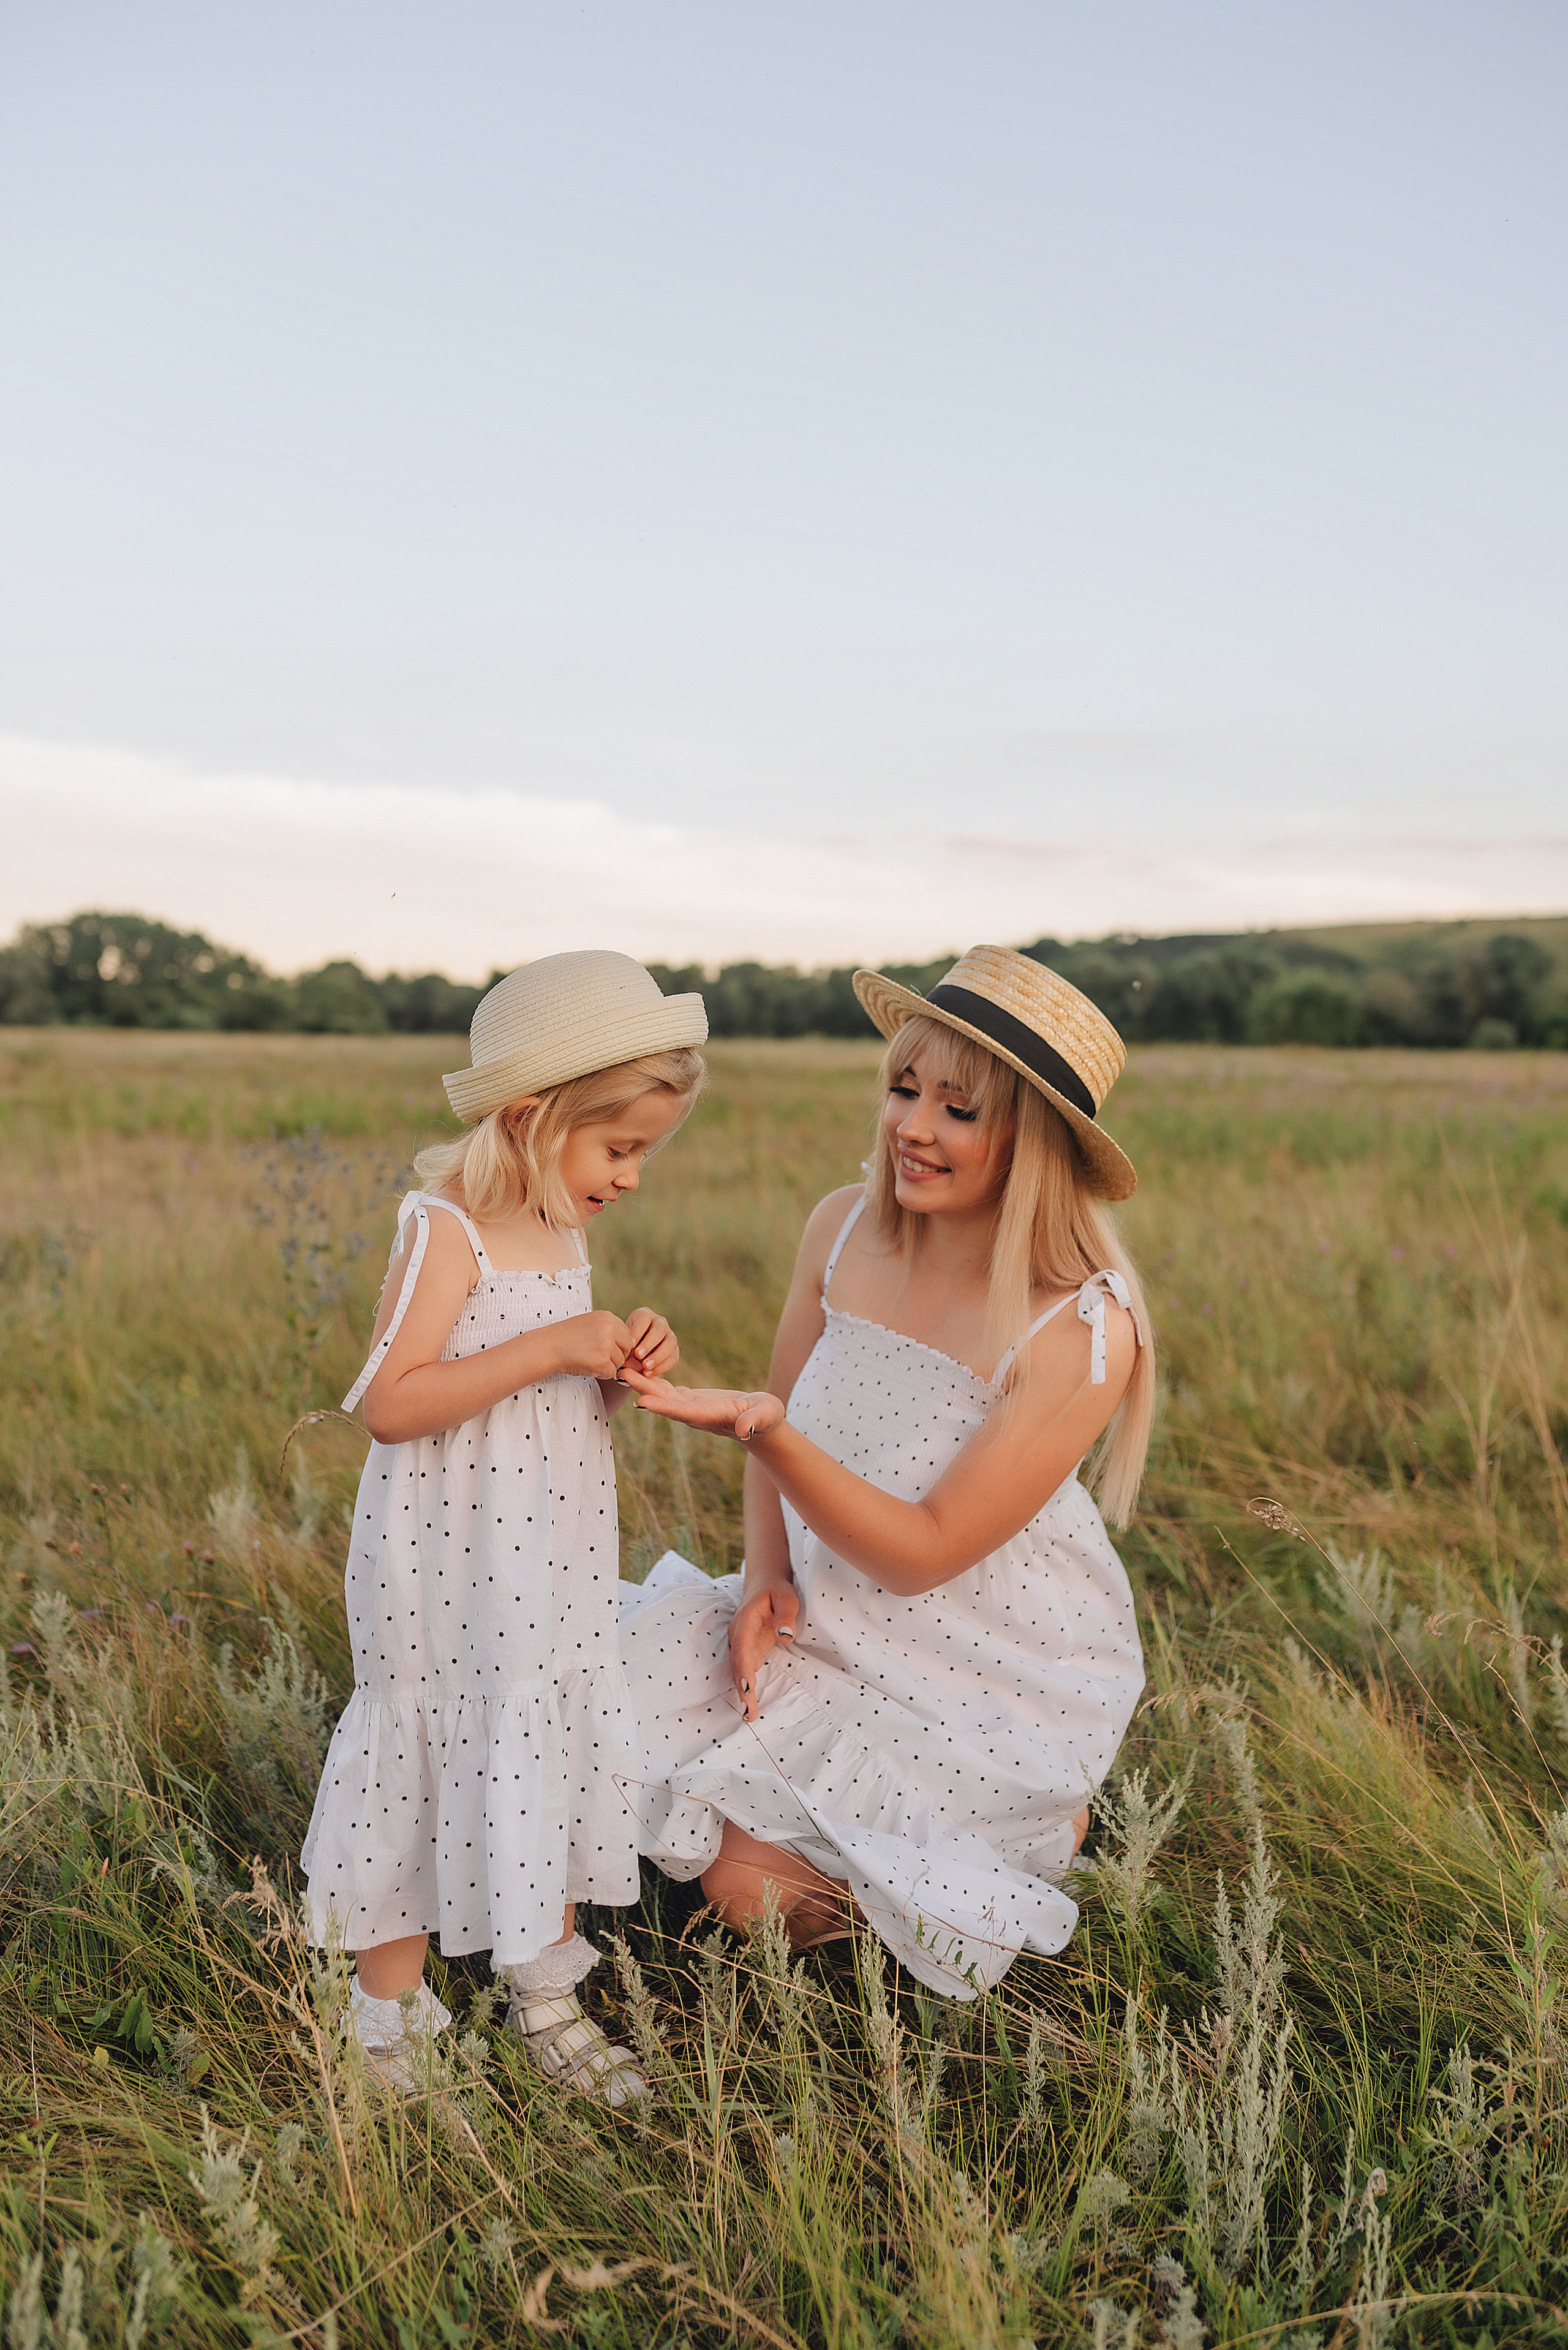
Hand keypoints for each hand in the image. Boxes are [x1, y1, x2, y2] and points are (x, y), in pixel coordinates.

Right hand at [553, 1309, 634, 1380]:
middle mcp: (609, 1328)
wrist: (547, 1347)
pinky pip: (611, 1373)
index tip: (604, 1349)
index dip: (617, 1344)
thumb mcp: (589, 1323)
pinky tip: (587, 1367)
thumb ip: (607, 1328)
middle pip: (627, 1347)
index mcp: (607, 1317)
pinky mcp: (602, 1361)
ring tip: (589, 1361)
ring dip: (608, 1365)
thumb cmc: (566, 1337)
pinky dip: (601, 1374)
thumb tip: (627, 1342)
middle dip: (617, 1355)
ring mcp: (606, 1345)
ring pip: (620, 1361)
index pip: (626, 1333)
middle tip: (599, 1358)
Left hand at [619, 1374, 784, 1441]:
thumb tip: (746, 1429)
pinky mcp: (693, 1399)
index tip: (641, 1401)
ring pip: (663, 1394)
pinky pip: (669, 1390)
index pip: (683, 1412)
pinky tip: (639, 1371)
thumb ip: (755, 1421)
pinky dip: (654, 1381)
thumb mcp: (765, 1416)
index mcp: (711, 1416)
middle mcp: (696, 1414)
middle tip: (621, 1374)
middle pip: (665, 1401)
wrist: (763, 1423)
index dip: (663, 1407)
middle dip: (643, 1388)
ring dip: (643, 1383)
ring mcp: (692, 1407)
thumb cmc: (767, 1418)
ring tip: (623, 1369)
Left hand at [623, 1307, 679, 1379]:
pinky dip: (662, 1366)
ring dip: (658, 1355)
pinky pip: (674, 1357)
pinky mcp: (674, 1348)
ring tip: (645, 1367)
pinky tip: (649, 1373)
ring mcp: (669, 1334)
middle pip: (659, 1329)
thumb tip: (628, 1361)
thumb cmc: (624, 1346)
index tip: (630, 1344)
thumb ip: (625, 1349)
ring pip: (671, 1342)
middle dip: (649, 1343)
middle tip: (638, 1355)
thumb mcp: (622, 1344)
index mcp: (644, 1315)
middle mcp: (659, 1322)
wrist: (632, 1355)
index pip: (644, 1318)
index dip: (638, 1330)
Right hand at [728, 1581, 800, 1720]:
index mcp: (745, 1620)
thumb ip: (785, 1614)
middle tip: (749, 1711)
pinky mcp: (748, 1651)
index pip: (742, 1646)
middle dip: (742, 1688)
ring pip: (739, 1671)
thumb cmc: (776, 1591)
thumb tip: (785, 1635)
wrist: (765, 1586)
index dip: (743, 1667)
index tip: (748, 1686)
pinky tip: (751, 1705)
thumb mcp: (787, 1597)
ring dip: (743, 1692)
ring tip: (750, 1714)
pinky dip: (747, 1688)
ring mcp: (742, 1644)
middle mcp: (739, 1635)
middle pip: (738, 1664)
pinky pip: (746, 1671)